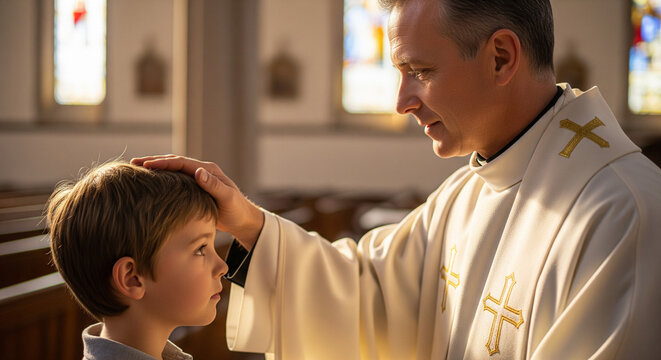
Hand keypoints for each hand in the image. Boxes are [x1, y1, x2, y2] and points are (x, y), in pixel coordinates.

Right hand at [131, 155, 263, 249]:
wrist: (243, 220)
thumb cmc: (237, 210)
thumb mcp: (227, 198)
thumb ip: (214, 186)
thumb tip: (198, 172)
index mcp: (209, 170)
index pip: (182, 163)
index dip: (163, 163)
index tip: (146, 165)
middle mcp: (202, 172)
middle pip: (174, 163)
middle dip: (154, 161)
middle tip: (134, 163)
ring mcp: (198, 180)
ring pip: (173, 171)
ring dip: (156, 169)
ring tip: (136, 169)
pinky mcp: (194, 190)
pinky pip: (175, 181)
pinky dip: (162, 179)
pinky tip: (150, 183)